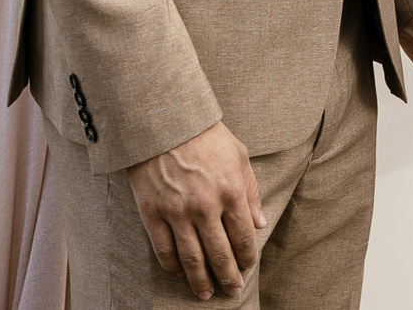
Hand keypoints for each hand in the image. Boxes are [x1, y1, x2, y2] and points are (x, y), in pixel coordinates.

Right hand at [125, 121, 263, 301]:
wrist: (162, 119)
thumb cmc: (204, 134)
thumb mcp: (238, 155)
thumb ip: (251, 190)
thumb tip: (260, 223)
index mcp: (231, 191)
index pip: (244, 238)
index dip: (247, 258)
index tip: (247, 267)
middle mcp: (206, 206)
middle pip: (220, 255)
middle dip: (228, 278)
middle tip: (231, 291)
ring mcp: (177, 211)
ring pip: (192, 260)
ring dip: (201, 282)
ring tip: (206, 294)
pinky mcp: (152, 213)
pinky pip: (164, 250)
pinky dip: (173, 267)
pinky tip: (180, 273)